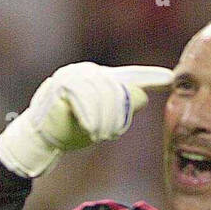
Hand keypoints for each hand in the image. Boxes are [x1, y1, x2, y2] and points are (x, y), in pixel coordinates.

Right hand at [0, 62, 173, 177]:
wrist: (39, 136)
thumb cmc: (70, 130)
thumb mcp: (102, 122)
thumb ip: (121, 110)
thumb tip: (143, 97)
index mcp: (102, 79)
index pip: (131, 76)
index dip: (150, 76)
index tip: (171, 77)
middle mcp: (90, 73)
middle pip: (117, 89)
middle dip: (117, 115)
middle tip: (111, 134)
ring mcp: (74, 76)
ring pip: (102, 95)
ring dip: (103, 119)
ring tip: (99, 135)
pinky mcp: (62, 85)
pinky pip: (83, 99)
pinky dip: (89, 117)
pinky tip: (90, 130)